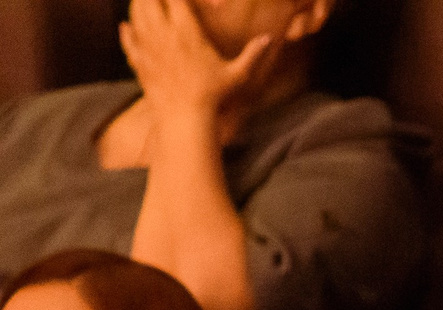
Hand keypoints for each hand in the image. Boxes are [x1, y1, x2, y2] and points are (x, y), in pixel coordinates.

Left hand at [122, 0, 274, 119]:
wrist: (184, 117)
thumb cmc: (213, 96)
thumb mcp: (237, 74)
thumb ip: (253, 54)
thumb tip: (269, 38)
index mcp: (186, 31)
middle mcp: (163, 33)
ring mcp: (147, 45)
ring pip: (135, 11)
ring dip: (139, 4)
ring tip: (147, 4)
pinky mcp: (138, 59)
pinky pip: (126, 36)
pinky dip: (126, 29)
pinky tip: (128, 26)